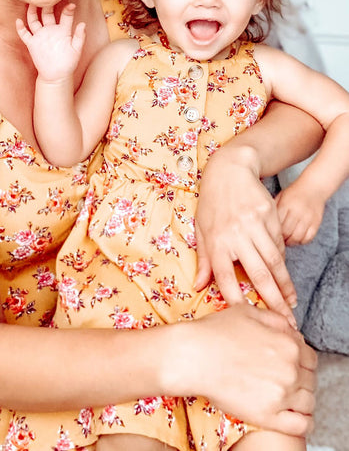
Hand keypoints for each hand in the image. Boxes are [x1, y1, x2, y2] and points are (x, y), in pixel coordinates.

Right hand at [16, 3, 85, 82]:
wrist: (56, 76)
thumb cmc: (68, 63)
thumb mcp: (76, 50)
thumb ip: (79, 37)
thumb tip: (83, 24)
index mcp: (63, 31)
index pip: (65, 16)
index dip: (68, 10)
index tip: (71, 5)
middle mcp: (51, 30)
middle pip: (47, 14)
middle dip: (46, 5)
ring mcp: (40, 36)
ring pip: (34, 20)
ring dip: (32, 12)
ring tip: (31, 3)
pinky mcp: (32, 43)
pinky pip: (24, 34)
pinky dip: (21, 28)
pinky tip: (18, 21)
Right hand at [178, 304, 315, 436]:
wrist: (192, 356)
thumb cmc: (215, 332)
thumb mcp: (248, 312)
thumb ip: (276, 319)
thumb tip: (292, 329)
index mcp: (288, 344)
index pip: (310, 357)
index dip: (301, 360)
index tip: (290, 364)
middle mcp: (290, 370)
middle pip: (310, 380)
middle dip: (300, 379)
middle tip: (282, 379)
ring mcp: (281, 394)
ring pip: (308, 403)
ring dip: (300, 400)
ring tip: (285, 397)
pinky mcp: (269, 416)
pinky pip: (300, 425)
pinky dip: (302, 422)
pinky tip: (292, 417)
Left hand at [195, 145, 297, 320]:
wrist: (230, 169)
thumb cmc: (212, 201)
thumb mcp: (202, 228)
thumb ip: (204, 259)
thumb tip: (198, 286)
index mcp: (216, 240)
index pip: (225, 276)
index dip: (234, 298)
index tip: (244, 316)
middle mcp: (236, 234)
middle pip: (258, 273)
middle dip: (273, 300)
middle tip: (284, 321)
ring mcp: (255, 224)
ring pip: (274, 261)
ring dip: (284, 285)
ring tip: (291, 303)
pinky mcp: (270, 215)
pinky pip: (279, 243)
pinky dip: (282, 260)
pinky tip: (283, 273)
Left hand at [276, 181, 325, 244]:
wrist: (314, 187)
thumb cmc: (294, 193)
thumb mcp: (280, 196)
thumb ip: (273, 209)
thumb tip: (264, 224)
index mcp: (286, 204)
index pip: (276, 224)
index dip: (272, 232)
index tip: (270, 235)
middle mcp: (297, 211)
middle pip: (286, 232)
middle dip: (280, 239)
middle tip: (277, 240)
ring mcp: (308, 218)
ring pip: (297, 237)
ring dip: (290, 242)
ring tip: (286, 240)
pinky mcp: (316, 222)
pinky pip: (308, 238)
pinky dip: (301, 241)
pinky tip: (297, 238)